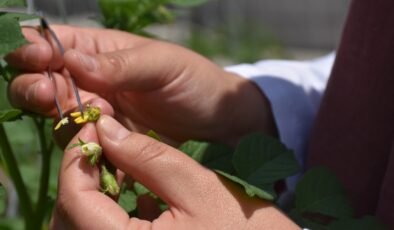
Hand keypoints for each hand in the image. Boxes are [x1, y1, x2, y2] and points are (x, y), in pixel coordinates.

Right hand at [7, 25, 275, 144]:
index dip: (36, 50)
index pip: (53, 43)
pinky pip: (80, 141)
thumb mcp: (162, 65)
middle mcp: (92, 79)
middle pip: (42, 80)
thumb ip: (120, 64)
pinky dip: (80, 143)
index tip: (38, 61)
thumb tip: (71, 60)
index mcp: (100, 50)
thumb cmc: (195, 82)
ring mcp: (98, 111)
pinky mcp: (108, 139)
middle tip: (52, 95)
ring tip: (93, 115)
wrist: (218, 122)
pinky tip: (96, 141)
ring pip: (56, 114)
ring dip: (61, 116)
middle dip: (37, 87)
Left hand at [51, 115, 296, 228]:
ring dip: (89, 192)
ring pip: (80, 227)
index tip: (93, 126)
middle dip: (80, 175)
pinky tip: (129, 187)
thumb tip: (105, 128)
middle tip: (102, 141)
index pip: (75, 201)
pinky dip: (104, 209)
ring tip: (115, 160)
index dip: (78, 158)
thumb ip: (147, 156)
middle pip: (70, 217)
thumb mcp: (197, 185)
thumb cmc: (244, 227)